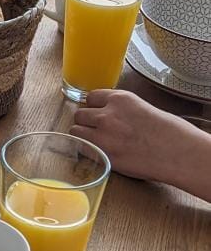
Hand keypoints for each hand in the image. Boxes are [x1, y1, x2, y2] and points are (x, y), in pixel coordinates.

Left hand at [69, 89, 210, 201]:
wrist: (176, 151)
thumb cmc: (168, 132)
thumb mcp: (143, 108)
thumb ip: (123, 110)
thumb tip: (112, 115)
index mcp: (120, 98)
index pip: (91, 97)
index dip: (93, 107)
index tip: (96, 113)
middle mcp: (107, 113)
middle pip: (80, 113)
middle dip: (86, 122)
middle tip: (95, 130)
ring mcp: (102, 134)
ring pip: (76, 129)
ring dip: (82, 135)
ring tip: (94, 142)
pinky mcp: (102, 153)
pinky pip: (81, 148)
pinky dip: (85, 150)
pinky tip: (95, 152)